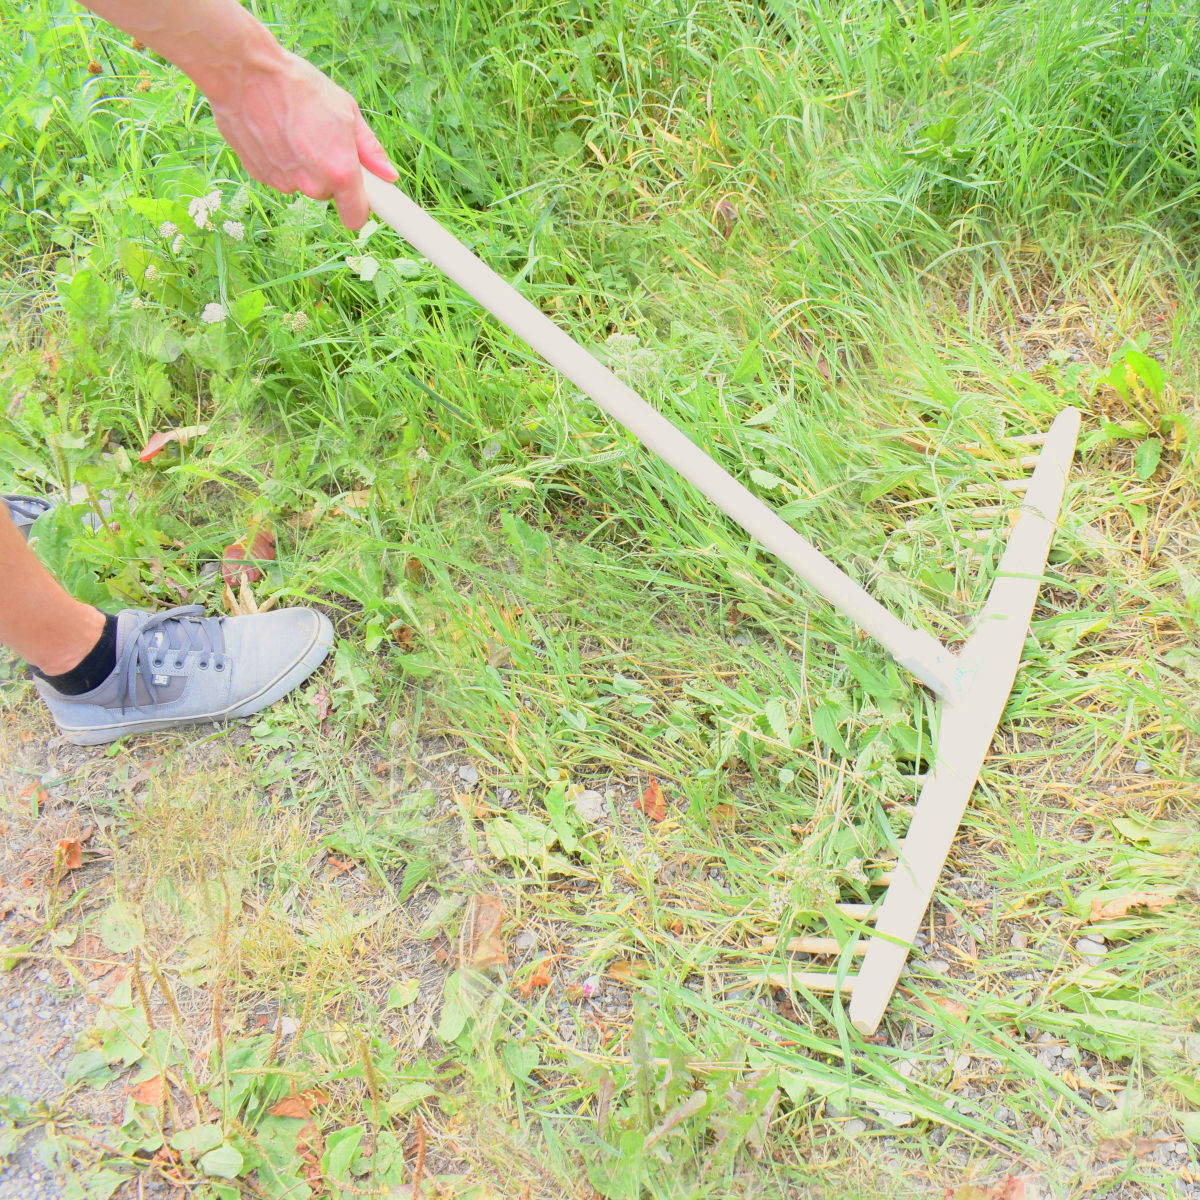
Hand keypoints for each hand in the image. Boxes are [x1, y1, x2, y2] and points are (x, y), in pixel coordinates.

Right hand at [207, 50, 396, 229]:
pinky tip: (274, 131)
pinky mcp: (260, 175)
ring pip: (302, 183)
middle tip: (321, 139)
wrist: (242, 72)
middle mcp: (312, 184)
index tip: (363, 197)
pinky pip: (280, 175)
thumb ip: (370, 149)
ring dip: (303, 166)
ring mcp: (283, 182)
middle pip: (328, 194)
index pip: (356, 217)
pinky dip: (280, 160)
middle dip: (329, 173)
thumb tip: (389, 175)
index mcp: (340, 171)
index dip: (361, 207)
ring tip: (294, 129)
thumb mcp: (346, 110)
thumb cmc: (298, 85)